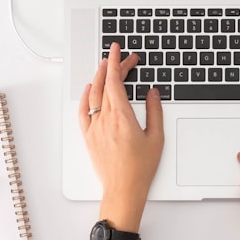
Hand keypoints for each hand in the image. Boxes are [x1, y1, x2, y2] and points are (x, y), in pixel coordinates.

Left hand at [79, 44, 163, 229]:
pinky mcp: (89, 137)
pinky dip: (85, 97)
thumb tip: (152, 93)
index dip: (117, 63)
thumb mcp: (156, 137)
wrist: (123, 189)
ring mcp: (94, 128)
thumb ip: (155, 111)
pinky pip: (83, 111)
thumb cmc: (140, 168)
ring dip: (99, 78)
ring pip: (93, 95)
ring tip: (106, 67)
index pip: (115, 81)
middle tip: (122, 58)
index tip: (118, 51)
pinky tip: (89, 89)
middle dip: (113, 67)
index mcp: (122, 117)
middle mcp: (105, 119)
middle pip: (105, 85)